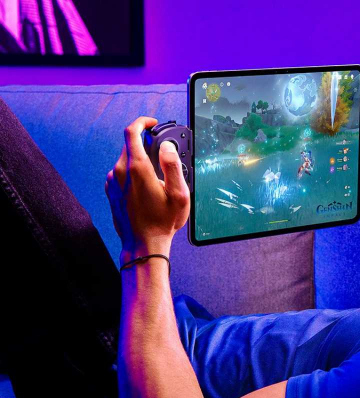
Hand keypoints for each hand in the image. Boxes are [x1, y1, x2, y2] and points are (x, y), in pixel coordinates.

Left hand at [105, 116, 190, 258]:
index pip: (132, 132)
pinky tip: (146, 190)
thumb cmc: (162, 222)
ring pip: (126, 160)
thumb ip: (173, 165)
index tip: (151, 123)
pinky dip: (133, 174)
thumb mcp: (179, 194)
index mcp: (137, 168)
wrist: (143, 244)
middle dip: (146, 146)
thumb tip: (166, 147)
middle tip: (162, 159)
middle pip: (130, 146)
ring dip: (140, 163)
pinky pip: (121, 174)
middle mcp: (120, 171)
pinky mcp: (110, 190)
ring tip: (156, 182)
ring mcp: (113, 181)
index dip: (142, 122)